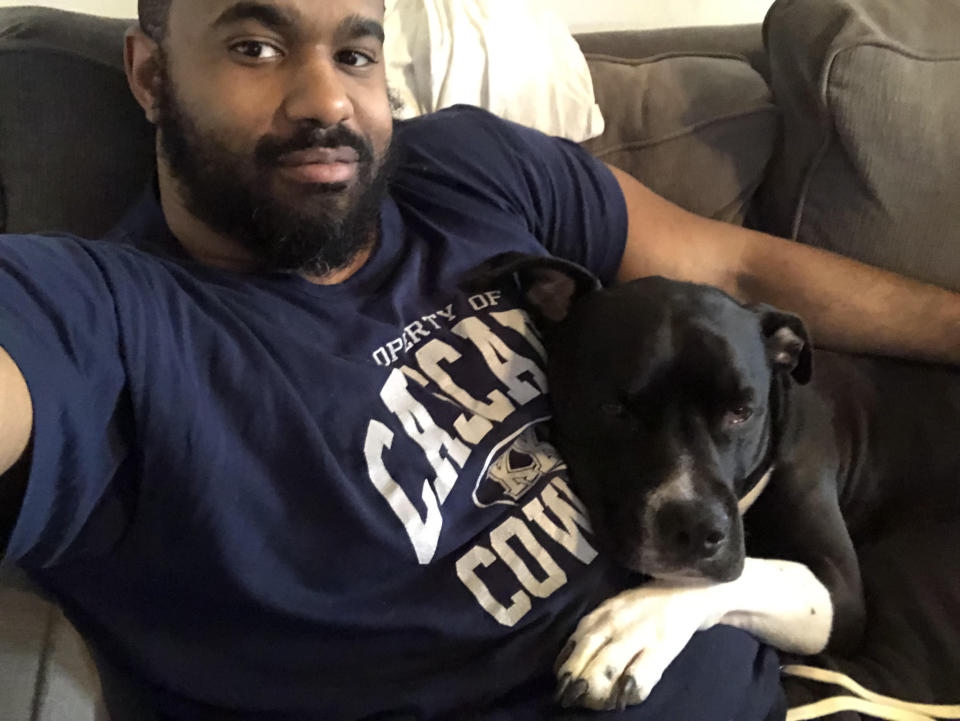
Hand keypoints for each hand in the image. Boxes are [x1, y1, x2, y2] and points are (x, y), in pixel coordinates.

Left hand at [554, 580, 727, 710]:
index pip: (575, 641)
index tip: (562, 684)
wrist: (689, 590)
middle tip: (575, 699)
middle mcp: (615, 622)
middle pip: (587, 654)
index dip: (565, 667)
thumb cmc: (647, 605)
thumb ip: (593, 631)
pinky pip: (641, 676)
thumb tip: (567, 661)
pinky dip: (630, 691)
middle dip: (577, 680)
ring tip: (596, 703)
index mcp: (601, 614)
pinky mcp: (662, 647)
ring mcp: (638, 634)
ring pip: (608, 666)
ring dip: (597, 690)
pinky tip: (625, 699)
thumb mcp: (614, 610)